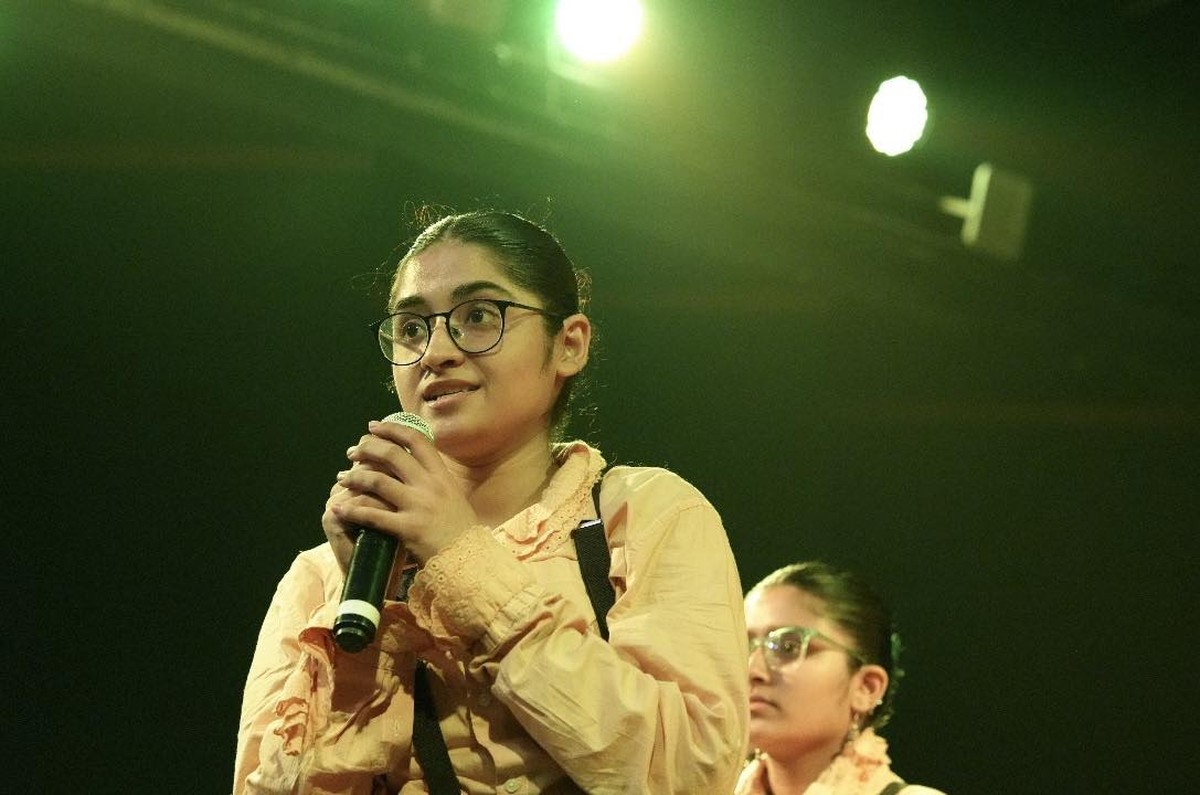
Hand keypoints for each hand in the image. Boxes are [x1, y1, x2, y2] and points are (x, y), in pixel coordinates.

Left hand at [327, 420, 479, 565]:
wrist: (468, 560)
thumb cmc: (460, 531)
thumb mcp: (454, 497)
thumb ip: (436, 480)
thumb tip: (418, 463)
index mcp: (442, 476)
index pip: (417, 440)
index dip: (393, 429)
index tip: (373, 427)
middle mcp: (431, 486)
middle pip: (393, 455)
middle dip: (367, 448)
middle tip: (352, 452)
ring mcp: (419, 506)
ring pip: (378, 481)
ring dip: (355, 478)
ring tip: (342, 479)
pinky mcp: (408, 528)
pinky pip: (373, 515)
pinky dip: (352, 511)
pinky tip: (338, 509)